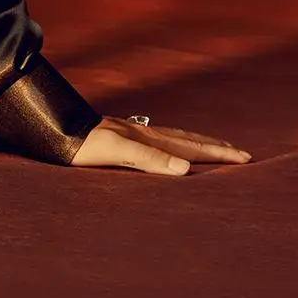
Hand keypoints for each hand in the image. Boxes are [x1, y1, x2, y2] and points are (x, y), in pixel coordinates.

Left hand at [72, 115, 252, 174]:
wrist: (52, 128)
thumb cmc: (80, 143)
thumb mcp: (115, 151)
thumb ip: (149, 159)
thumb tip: (186, 169)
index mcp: (147, 139)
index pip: (191, 147)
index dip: (218, 153)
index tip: (246, 157)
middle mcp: (143, 134)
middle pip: (187, 139)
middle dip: (214, 147)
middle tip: (239, 152)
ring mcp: (130, 133)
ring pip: (173, 137)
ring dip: (195, 143)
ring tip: (210, 146)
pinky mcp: (117, 137)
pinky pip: (156, 140)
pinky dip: (172, 144)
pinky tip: (164, 147)